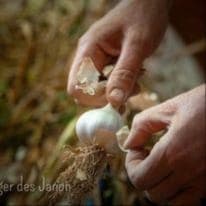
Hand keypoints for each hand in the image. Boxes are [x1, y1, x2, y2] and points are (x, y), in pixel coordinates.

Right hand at [68, 0, 168, 106]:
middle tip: (133, 88)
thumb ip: (125, 73)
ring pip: (96, 92)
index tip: (120, 94)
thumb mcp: (137, 45)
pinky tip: (133, 80)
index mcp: (88, 50)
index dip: (96, 97)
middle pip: (85, 93)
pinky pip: (105, 86)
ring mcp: (94, 63)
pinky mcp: (103, 66)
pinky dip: (119, 89)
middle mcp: (87, 58)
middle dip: (108, 97)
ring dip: (116, 93)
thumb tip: (114, 102)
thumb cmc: (143, 18)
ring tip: (136, 81)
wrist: (147, 6)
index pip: (77, 87)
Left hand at [124, 85, 205, 204]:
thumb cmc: (202, 105)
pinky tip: (176, 172)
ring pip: (169, 200)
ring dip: (158, 184)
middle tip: (146, 155)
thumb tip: (128, 143)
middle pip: (151, 192)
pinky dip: (177, 192)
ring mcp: (202, 181)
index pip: (139, 178)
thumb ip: (141, 126)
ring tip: (161, 164)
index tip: (136, 149)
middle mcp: (187, 172)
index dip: (131, 165)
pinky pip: (189, 201)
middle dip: (142, 173)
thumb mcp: (167, 109)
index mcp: (172, 153)